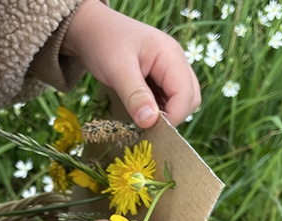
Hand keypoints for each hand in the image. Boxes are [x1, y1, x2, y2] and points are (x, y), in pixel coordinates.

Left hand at [62, 0, 200, 127]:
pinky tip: (140, 110)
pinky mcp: (160, 77)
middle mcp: (175, 62)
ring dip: (164, 114)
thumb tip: (150, 122)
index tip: (150, 130)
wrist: (90, 29)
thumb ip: (135, 96)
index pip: (186, 94)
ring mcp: (169, 69)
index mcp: (170, 55)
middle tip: (145, 126)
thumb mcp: (116, 70)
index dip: (173, 116)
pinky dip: (157, 109)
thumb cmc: (103, 43)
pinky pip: (167, 98)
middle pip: (190, 98)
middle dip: (172, 116)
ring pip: (181, 100)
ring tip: (140, 117)